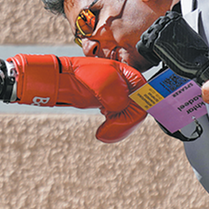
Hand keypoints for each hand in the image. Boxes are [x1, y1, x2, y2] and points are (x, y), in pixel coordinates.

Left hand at [9, 54, 147, 142]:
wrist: (65, 80)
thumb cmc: (80, 74)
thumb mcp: (98, 80)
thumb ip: (113, 92)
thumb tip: (120, 105)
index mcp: (132, 77)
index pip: (144, 99)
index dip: (133, 114)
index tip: (113, 120)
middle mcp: (130, 88)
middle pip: (138, 113)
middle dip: (123, 126)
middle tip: (103, 134)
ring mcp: (123, 98)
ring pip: (130, 121)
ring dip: (118, 130)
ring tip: (101, 134)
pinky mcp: (114, 107)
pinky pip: (121, 123)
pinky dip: (113, 129)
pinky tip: (102, 130)